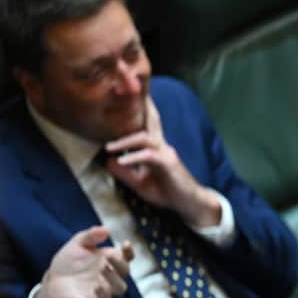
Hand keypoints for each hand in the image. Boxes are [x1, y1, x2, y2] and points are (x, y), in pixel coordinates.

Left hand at [33, 226, 134, 297]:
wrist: (52, 282)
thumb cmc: (68, 262)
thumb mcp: (77, 244)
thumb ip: (90, 236)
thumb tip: (105, 230)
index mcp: (110, 260)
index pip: (127, 256)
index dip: (129, 251)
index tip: (125, 243)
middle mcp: (111, 275)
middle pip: (125, 271)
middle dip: (120, 264)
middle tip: (109, 257)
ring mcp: (105, 289)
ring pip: (121, 288)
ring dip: (115, 279)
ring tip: (103, 269)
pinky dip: (105, 295)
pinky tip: (97, 287)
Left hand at [105, 98, 221, 227]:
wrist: (189, 203)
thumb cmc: (167, 192)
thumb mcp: (140, 183)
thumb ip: (125, 173)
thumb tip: (108, 162)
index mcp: (154, 147)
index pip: (144, 127)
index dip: (137, 113)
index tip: (123, 100)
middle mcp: (161, 145)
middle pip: (149, 122)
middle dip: (138, 109)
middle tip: (124, 95)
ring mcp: (166, 153)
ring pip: (144, 138)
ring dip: (124, 141)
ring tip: (108, 147)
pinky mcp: (168, 163)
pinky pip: (148, 156)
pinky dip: (133, 157)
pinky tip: (121, 160)